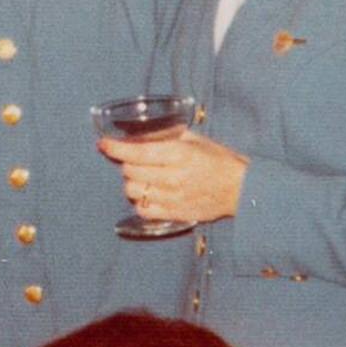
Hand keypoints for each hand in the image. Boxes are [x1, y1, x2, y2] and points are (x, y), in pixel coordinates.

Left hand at [98, 129, 248, 222]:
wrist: (242, 190)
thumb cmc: (219, 160)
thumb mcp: (195, 140)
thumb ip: (169, 136)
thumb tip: (142, 132)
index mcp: (178, 154)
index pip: (137, 152)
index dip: (115, 148)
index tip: (103, 144)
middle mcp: (173, 177)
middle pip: (130, 171)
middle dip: (125, 162)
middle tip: (130, 158)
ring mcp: (173, 198)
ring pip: (133, 191)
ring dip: (130, 182)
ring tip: (140, 176)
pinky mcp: (174, 214)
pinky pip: (143, 210)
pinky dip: (139, 201)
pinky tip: (147, 193)